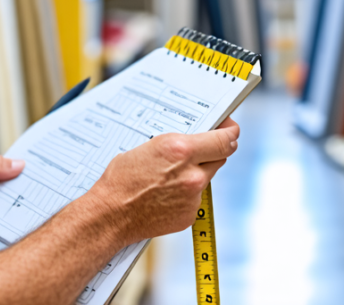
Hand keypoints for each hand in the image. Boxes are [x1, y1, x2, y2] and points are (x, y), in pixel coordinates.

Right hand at [87, 118, 238, 244]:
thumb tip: (197, 141)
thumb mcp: (149, 147)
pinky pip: (195, 198)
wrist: (111, 214)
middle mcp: (192, 174)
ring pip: (206, 178)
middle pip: (220, 157)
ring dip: (195, 174)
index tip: (231, 130)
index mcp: (180, 150)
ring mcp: (193, 197)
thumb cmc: (121, 178)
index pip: (224, 139)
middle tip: (201, 149)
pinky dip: (185, 194)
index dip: (231, 132)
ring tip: (168, 176)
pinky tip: (164, 194)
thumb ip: (178, 144)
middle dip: (213, 151)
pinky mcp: (190, 214)